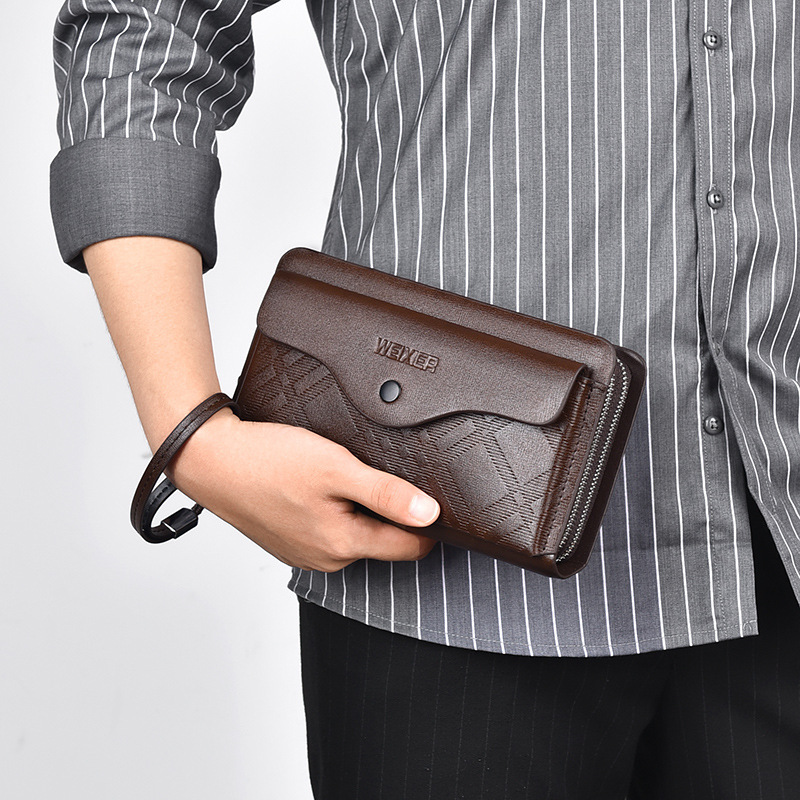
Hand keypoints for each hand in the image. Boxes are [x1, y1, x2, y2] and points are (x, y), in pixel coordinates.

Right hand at [167, 411, 439, 570]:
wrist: (210, 459)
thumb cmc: (267, 461)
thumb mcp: (337, 468)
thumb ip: (387, 494)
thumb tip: (431, 515)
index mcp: (342, 545)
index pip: (411, 547)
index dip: (428, 522)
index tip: (429, 494)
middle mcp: (326, 558)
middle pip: (384, 540)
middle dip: (390, 511)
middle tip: (375, 472)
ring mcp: (305, 552)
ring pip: (355, 533)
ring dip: (359, 508)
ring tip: (343, 474)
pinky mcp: (289, 541)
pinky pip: (328, 530)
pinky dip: (332, 509)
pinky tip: (317, 484)